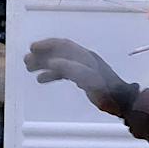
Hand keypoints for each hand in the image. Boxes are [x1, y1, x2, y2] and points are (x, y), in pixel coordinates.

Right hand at [22, 37, 136, 116]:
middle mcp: (84, 59)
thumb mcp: (89, 80)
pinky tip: (42, 80)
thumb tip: (51, 62)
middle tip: (26, 60)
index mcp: (85, 56)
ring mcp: (84, 68)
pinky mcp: (84, 78)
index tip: (32, 48)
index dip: (47, 45)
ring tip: (30, 68)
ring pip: (60, 62)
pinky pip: (64, 72)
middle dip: (42, 55)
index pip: (63, 45)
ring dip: (44, 64)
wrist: (122, 102)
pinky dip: (52, 74)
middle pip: (59, 52)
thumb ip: (70, 70)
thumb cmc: (107, 92)